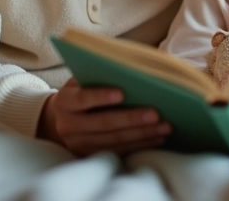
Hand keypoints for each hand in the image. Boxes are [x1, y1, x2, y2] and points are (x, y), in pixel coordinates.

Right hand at [38, 79, 170, 155]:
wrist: (65, 118)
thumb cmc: (82, 90)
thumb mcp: (83, 80)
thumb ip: (100, 76)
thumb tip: (134, 72)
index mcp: (64, 102)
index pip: (82, 99)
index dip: (101, 96)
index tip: (122, 93)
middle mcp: (68, 126)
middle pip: (103, 123)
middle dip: (131, 118)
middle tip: (156, 113)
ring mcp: (79, 144)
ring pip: (114, 140)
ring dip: (142, 134)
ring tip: (165, 127)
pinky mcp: (92, 156)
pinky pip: (120, 152)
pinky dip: (141, 145)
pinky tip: (158, 138)